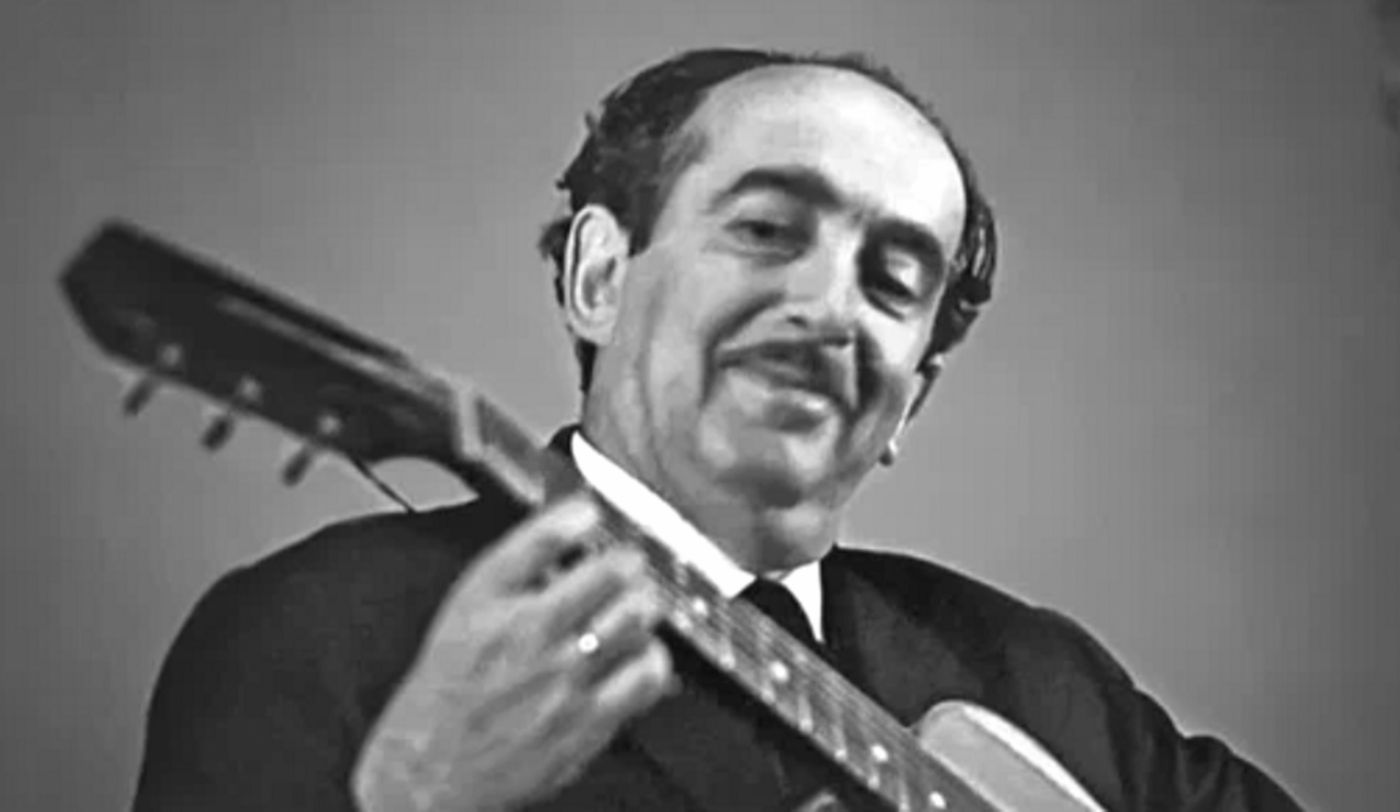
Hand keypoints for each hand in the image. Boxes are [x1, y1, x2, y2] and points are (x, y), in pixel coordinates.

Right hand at [352, 494, 673, 810]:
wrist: (433, 763)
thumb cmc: (452, 682)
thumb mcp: (469, 603)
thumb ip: (524, 554)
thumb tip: (577, 514)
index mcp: (497, 604)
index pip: (552, 537)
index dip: (587, 516)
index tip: (595, 515)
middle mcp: (532, 638)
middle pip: (612, 576)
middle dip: (628, 562)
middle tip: (626, 567)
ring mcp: (565, 681)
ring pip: (635, 620)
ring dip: (643, 604)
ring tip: (634, 607)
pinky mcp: (588, 722)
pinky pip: (645, 676)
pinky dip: (652, 656)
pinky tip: (638, 654)